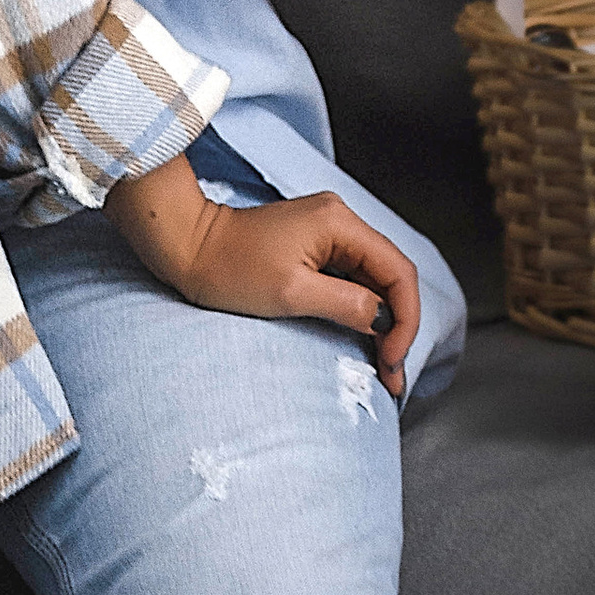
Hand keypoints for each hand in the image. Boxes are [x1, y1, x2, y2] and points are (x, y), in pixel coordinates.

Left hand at [109, 159, 421, 400]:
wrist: (189, 247)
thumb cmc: (230, 267)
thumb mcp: (292, 293)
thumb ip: (346, 304)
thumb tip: (382, 320)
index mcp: (339, 223)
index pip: (398, 271)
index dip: (406, 319)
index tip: (391, 358)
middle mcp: (339, 220)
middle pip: (391, 275)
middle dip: (398, 326)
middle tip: (391, 374)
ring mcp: (327, 232)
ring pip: (375, 280)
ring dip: (383, 322)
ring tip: (382, 365)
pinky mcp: (314, 246)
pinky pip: (353, 279)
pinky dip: (363, 311)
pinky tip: (364, 339)